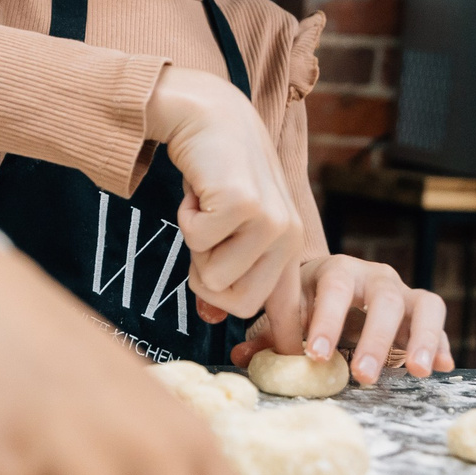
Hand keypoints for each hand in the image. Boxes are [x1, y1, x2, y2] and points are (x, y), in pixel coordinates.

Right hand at [142, 66, 303, 321]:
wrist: (210, 115)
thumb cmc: (217, 174)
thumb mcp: (228, 229)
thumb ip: (226, 272)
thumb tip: (211, 318)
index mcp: (290, 248)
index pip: (287, 310)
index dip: (283, 337)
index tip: (287, 359)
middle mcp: (288, 237)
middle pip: (238, 303)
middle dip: (207, 279)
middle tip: (205, 240)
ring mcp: (269, 220)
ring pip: (214, 275)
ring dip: (194, 243)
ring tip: (205, 207)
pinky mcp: (243, 204)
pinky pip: (196, 239)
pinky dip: (185, 216)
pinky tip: (200, 190)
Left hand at [233, 255, 453, 385]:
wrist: (334, 286)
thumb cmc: (307, 303)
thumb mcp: (289, 313)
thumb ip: (268, 335)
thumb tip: (241, 355)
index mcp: (336, 271)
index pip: (333, 289)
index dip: (325, 321)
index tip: (314, 356)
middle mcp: (374, 277)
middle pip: (385, 299)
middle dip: (375, 339)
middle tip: (363, 376)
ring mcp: (403, 291)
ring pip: (425, 305)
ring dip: (423, 339)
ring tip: (418, 372)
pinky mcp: (423, 310)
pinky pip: (439, 322)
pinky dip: (443, 344)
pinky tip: (444, 367)